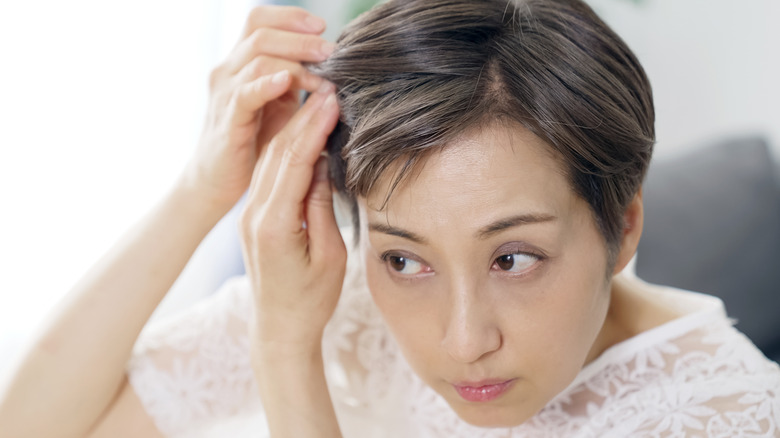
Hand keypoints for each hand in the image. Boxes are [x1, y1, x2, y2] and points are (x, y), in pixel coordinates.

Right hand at [182, 6, 333, 211]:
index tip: (322, 27)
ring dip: (295, 63)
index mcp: (241, 61)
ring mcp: (226, 93)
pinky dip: (267, 84)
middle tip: (332, 51)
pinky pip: (245, 94)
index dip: (290, 17)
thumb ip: (299, 80)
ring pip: (257, 58)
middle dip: (300, 38)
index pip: (259, 20)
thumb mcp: (280, 103)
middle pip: (261, 33)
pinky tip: (288, 82)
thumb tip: (336, 65)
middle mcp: (229, 70)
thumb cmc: (253, 141)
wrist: (219, 179)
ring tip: (322, 75)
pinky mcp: (228, 119)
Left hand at [239, 87, 345, 352]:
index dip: (313, 127)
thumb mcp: (330, 256)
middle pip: (278, 153)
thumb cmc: (310, 300)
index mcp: (274, 225)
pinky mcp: (255, 215)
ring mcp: (251, 214)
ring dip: (293, 128)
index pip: (294, 162)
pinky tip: (301, 131)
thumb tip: (323, 164)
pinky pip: (270, 173)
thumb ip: (323, 208)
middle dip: (303, 117)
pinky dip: (287, 148)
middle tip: (328, 88)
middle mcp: (255, 214)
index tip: (332, 99)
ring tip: (317, 100)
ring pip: (271, 159)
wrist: (279, 328)